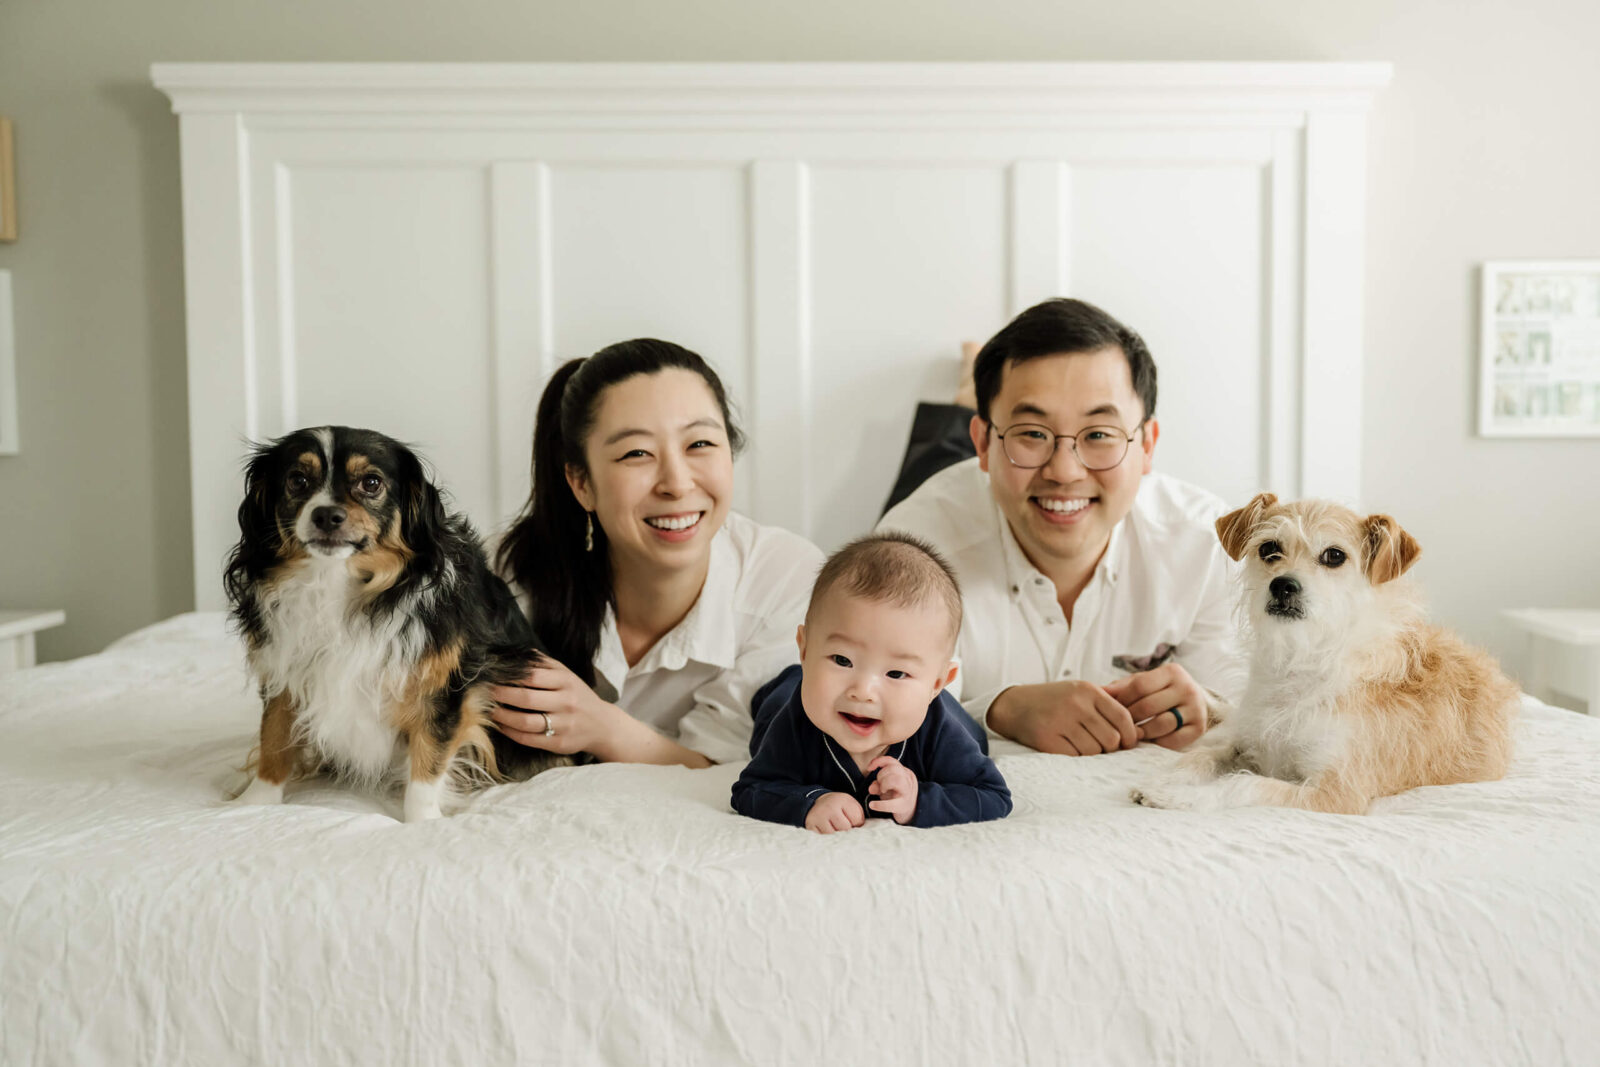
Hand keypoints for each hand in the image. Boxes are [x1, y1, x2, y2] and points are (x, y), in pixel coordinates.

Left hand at [489, 654, 625, 758]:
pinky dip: (510, 732)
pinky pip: (529, 739)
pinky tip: (500, 725)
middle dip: (501, 694)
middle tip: (484, 691)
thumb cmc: (578, 697)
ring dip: (502, 716)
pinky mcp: (558, 743)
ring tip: (488, 710)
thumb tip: (515, 653)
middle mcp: (566, 702)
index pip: (533, 676)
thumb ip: (544, 664)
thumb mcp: (567, 675)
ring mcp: (563, 724)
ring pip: (526, 721)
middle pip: (527, 698)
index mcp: (566, 682)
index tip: (492, 675)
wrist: (602, 725)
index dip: (510, 675)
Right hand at [805, 792, 865, 833]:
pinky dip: (828, 839)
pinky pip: (824, 839)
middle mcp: (829, 807)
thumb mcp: (849, 804)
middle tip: (843, 827)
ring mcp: (819, 817)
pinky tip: (828, 832)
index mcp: (842, 800)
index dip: (857, 824)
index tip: (852, 822)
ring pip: (834, 836)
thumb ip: (858, 816)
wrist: (815, 803)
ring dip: (837, 836)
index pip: (857, 819)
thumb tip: (861, 834)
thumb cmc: (837, 807)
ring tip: (836, 829)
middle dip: (847, 831)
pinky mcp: (811, 826)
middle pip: (845, 829)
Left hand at [866, 756, 918, 823]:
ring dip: (884, 784)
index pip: (891, 761)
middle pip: (893, 769)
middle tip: (881, 785)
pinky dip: (880, 805)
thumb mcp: (887, 787)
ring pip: (896, 780)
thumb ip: (878, 784)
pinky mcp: (903, 806)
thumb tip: (871, 788)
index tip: (869, 768)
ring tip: (882, 791)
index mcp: (905, 772)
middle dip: (881, 776)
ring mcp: (908, 793)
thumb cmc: (897, 796)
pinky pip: (891, 804)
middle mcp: (908, 780)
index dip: (879, 761)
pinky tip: (872, 805)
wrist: (910, 813)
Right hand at [988, 680, 1137, 755]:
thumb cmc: (1054, 700)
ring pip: (1095, 751)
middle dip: (1110, 747)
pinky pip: (1075, 757)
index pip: (1123, 718)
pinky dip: (1075, 756)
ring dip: (1092, 753)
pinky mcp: (1047, 739)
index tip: (1127, 743)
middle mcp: (1076, 704)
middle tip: (1101, 746)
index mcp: (1088, 690)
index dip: (1130, 735)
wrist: (1014, 705)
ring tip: (1081, 744)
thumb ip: (1106, 703)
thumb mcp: (1079, 691)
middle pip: (1112, 739)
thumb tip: (1139, 728)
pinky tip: (1067, 747)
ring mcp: (1061, 721)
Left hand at [1102, 663, 1209, 750]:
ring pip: (1161, 724)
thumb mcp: (1143, 683)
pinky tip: (1149, 740)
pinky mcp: (1199, 728)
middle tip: (1117, 726)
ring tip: (1132, 734)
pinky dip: (1158, 742)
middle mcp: (1187, 688)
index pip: (1139, 686)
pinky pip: (1174, 739)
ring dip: (1143, 732)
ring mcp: (1196, 709)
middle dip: (1129, 718)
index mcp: (1172, 672)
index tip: (1110, 709)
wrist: (1193, 702)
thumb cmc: (1159, 692)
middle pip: (1149, 706)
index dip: (1122, 699)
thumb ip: (1121, 687)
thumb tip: (1097, 691)